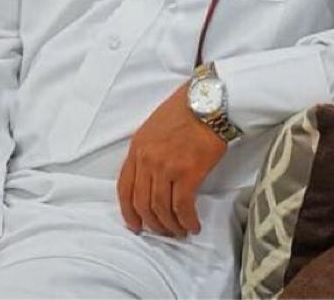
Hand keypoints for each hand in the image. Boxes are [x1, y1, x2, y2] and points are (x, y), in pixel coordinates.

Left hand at [116, 81, 226, 236]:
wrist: (209, 102)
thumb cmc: (186, 110)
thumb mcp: (154, 127)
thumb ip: (148, 150)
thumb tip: (151, 178)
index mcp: (137, 147)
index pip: (124, 188)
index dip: (128, 211)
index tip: (135, 224)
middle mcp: (147, 160)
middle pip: (142, 203)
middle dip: (152, 223)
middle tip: (163, 231)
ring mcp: (166, 167)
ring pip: (161, 208)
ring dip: (171, 225)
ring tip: (180, 231)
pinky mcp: (188, 173)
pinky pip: (183, 206)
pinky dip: (187, 220)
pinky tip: (193, 225)